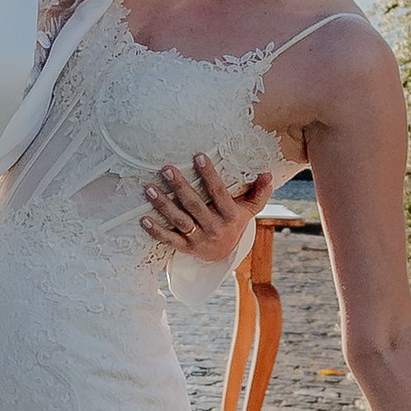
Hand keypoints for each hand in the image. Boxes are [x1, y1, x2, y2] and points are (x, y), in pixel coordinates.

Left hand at [140, 153, 271, 266]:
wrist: (226, 254)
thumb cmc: (235, 223)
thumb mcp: (249, 209)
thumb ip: (259, 192)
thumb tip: (267, 174)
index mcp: (230, 216)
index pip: (219, 193)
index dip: (209, 175)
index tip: (198, 156)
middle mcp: (214, 228)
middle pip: (194, 205)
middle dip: (180, 186)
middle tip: (166, 168)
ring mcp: (198, 239)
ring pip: (179, 221)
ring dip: (163, 205)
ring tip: (150, 188)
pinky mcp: (186, 248)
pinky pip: (169, 239)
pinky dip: (156, 230)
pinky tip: (143, 218)